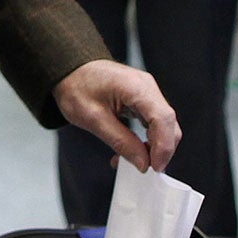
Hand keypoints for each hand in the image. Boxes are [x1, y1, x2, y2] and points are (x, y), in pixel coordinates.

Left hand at [53, 59, 180, 175]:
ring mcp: (147, 91)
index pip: (163, 118)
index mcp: (136, 87)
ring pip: (164, 124)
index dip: (164, 146)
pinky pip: (154, 121)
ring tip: (132, 160)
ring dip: (153, 146)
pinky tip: (132, 148)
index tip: (154, 167)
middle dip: (161, 149)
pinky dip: (147, 138)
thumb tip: (143, 163)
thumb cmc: (77, 87)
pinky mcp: (143, 98)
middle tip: (143, 168)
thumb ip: (120, 141)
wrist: (69, 69)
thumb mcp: (93, 119)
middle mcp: (147, 87)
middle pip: (168, 123)